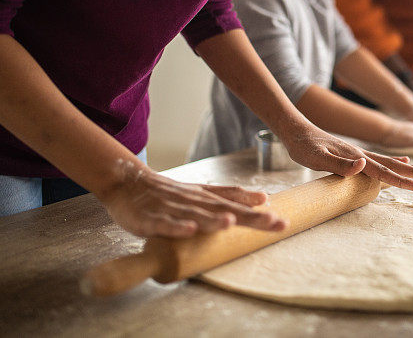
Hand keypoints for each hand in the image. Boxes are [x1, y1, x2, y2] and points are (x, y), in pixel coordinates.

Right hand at [98, 163, 286, 238]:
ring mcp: (173, 209)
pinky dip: (176, 227)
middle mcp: (195, 203)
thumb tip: (264, 197)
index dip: (259, 216)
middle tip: (272, 222)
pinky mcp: (150, 218)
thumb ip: (232, 195)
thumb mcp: (204, 192)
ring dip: (213, 220)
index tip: (283, 223)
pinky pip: (164, 224)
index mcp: (209, 199)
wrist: (130, 183)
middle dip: (248, 218)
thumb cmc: (171, 192)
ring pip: (196, 216)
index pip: (238, 208)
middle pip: (224, 211)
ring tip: (231, 222)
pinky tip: (189, 230)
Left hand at [280, 124, 412, 190]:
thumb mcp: (317, 157)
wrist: (295, 130)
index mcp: (355, 157)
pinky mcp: (354, 154)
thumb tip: (364, 165)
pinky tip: (403, 160)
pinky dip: (394, 161)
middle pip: (392, 164)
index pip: (383, 171)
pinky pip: (380, 159)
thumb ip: (340, 164)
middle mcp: (361, 154)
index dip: (401, 180)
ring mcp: (359, 153)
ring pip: (389, 161)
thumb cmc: (303, 146)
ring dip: (408, 167)